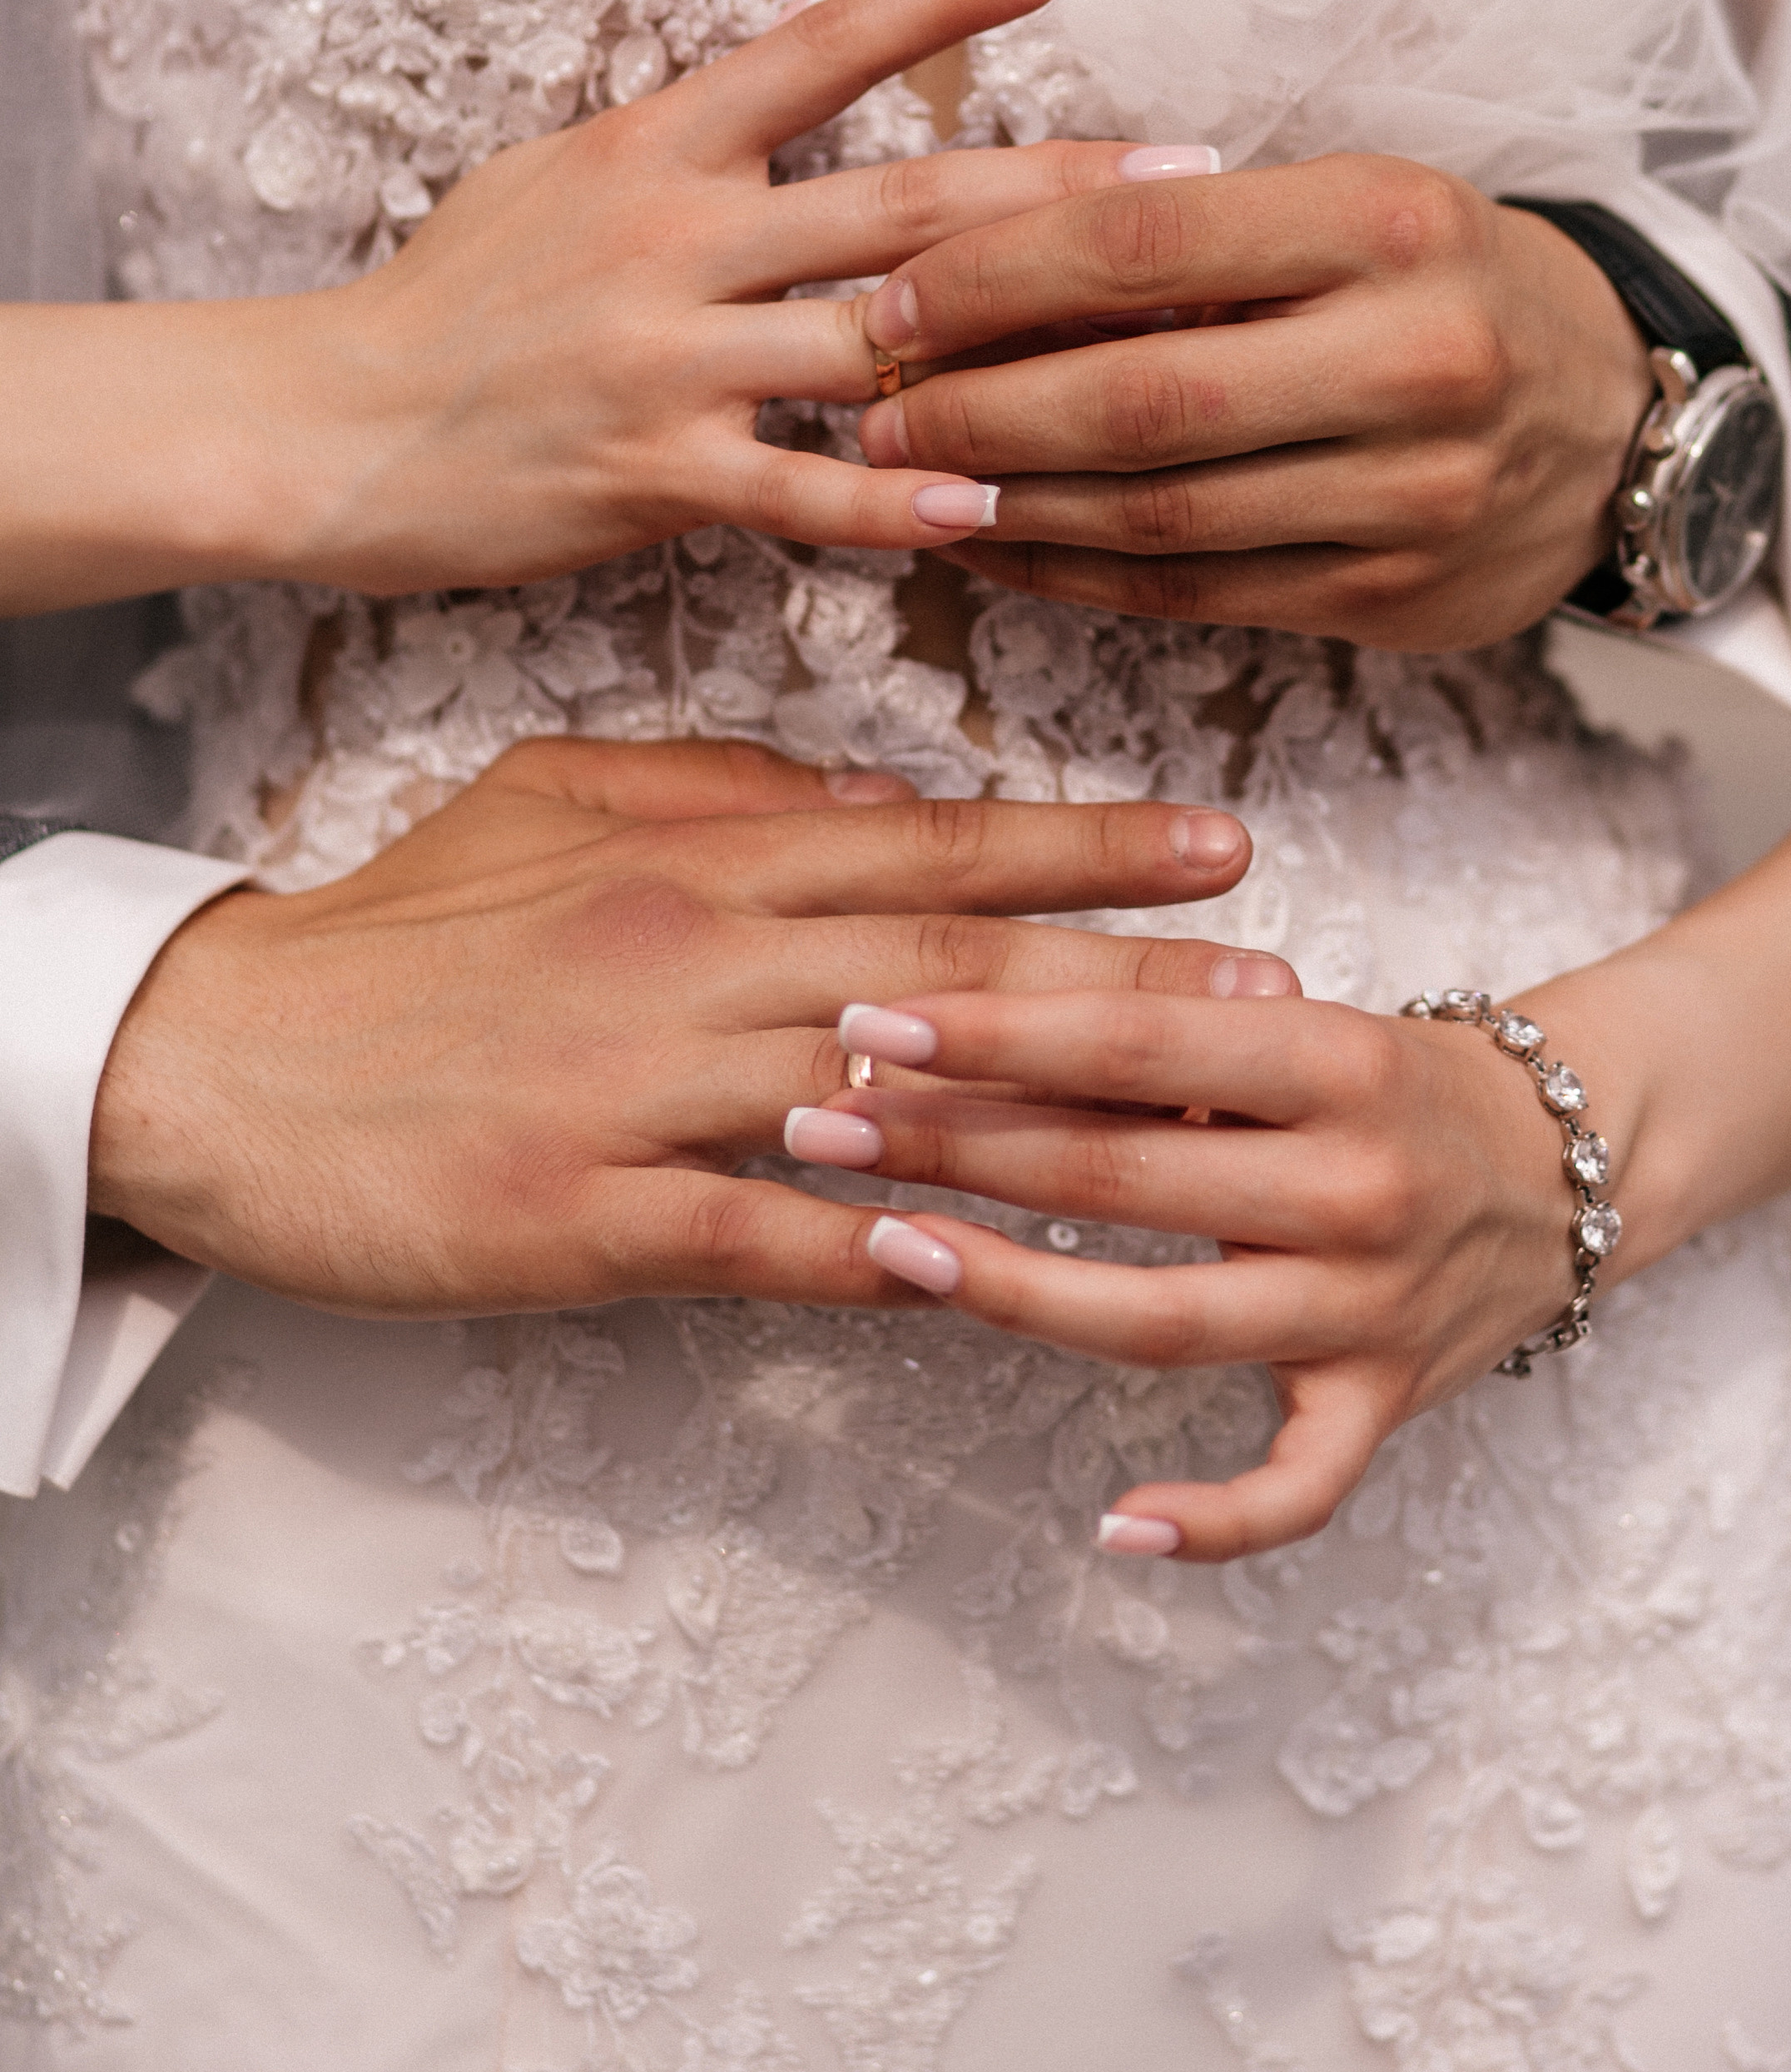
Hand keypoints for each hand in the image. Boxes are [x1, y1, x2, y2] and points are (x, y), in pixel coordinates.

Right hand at [0, 0, 1135, 611]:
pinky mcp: (653, 474)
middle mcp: (676, 237)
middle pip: (905, 203)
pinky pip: (806, 494)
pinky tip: (1000, 507)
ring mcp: (668, 358)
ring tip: (1151, 350)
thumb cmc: (449, 302)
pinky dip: (904, 505)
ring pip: (880, 345)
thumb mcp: (554, 178)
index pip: (823, 46)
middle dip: (1059, 190)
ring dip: (1023, 350)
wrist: (326, 424)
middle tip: (1193, 174)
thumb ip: (683, 146)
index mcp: (656, 145)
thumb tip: (785, 103)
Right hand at [89, 735, 1274, 1320]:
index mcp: (702, 856)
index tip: (1221, 846)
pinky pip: (765, 1240)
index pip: (934, 842)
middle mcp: (701, 959)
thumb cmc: (407, 927)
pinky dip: (880, 1257)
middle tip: (1281, 991)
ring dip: (1059, 1119)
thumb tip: (863, 795)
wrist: (229, 1057)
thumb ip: (718, 789)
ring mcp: (650, 1092)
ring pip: (890, 1102)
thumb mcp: (554, 800)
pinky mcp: (590, 1218)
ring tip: (1197, 1131)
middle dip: (1132, 979)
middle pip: (958, 967)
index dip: (1089, 848)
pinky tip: (988, 1282)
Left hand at [803, 979, 1596, 1560]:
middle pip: (1125, 1176)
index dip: (1002, 1032)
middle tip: (817, 1122)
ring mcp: (1373, 1307)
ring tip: (889, 1250)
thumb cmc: (1386, 1079)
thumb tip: (960, 1037)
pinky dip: (1214, 1521)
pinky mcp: (1388, 1406)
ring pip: (1169, 1322)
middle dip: (955, 1147)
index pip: (1143, 1042)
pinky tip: (1110, 1528)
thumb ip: (1163, 1037)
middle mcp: (1359, 1185)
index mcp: (1337, 1060)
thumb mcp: (1298, 1025)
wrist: (1574, 1161)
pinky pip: (1299, 1488)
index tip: (873, 1018)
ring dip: (1017, 1292)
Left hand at [855, 153, 1651, 648]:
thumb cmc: (1439, 288)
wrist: (1616, 419)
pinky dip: (1076, 576)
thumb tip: (972, 273)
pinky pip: (1194, 593)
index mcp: (1388, 222)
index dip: (992, 278)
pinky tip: (997, 552)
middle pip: (1139, 400)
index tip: (892, 301)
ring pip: (1158, 515)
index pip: (1141, 246)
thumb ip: (1191, 243)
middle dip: (979, 413)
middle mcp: (1412, 360)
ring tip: (910, 489)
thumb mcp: (1347, 212)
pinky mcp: (1391, 598)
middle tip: (875, 414)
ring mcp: (1411, 496)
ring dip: (1011, 508)